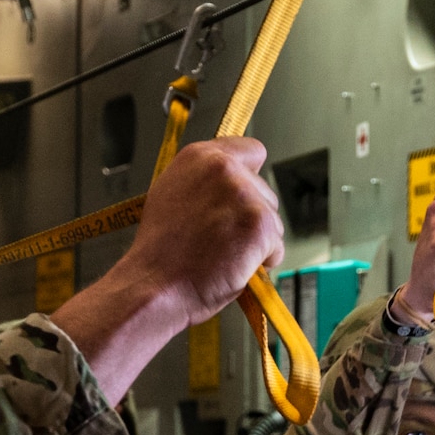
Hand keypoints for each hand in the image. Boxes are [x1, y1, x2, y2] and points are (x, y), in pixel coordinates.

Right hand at [117, 138, 286, 326]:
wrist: (156, 284)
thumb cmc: (161, 250)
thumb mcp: (171, 193)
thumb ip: (204, 180)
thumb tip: (231, 178)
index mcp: (200, 156)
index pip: (252, 150)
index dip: (250, 177)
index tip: (240, 199)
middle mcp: (224, 169)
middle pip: (265, 191)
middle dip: (252, 216)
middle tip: (220, 237)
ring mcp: (244, 195)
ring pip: (273, 221)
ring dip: (257, 241)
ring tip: (223, 253)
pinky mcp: (260, 224)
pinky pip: (277, 247)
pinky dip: (263, 261)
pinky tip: (234, 265)